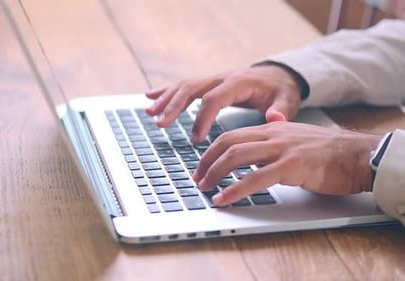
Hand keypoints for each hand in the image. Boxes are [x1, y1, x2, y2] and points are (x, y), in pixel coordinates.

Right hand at [145, 65, 301, 142]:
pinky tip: (149, 98)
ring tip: (150, 113)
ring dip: (165, 99)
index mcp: (238, 83)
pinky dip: (166, 91)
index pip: (213, 99)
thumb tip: (275, 119)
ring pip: (184, 86)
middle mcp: (221, 78)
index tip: (196, 139)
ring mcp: (213, 79)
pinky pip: (184, 86)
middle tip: (160, 123)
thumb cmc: (280, 90)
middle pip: (191, 89)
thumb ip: (281, 110)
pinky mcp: (208, 83)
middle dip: (174, 106)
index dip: (202, 118)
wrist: (279, 75)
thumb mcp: (287, 99)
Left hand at [193, 122, 381, 205]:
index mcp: (271, 128)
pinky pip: (255, 178)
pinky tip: (224, 199)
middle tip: (197, 178)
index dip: (212, 151)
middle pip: (227, 143)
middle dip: (206, 161)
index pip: (232, 135)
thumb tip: (249, 162)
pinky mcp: (291, 166)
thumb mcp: (292, 142)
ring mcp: (281, 149)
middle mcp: (273, 135)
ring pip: (236, 156)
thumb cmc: (327, 152)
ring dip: (214, 173)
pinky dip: (235, 190)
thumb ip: (270, 147)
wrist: (357, 154)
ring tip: (204, 187)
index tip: (202, 165)